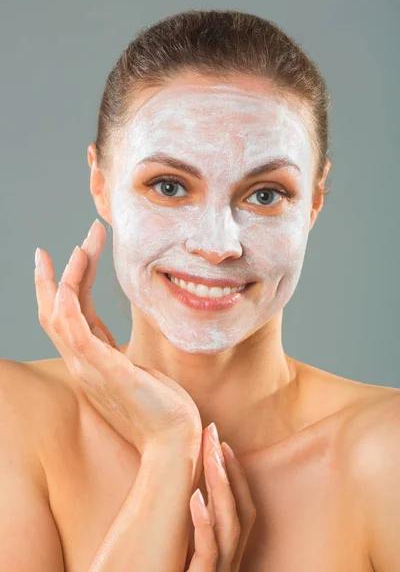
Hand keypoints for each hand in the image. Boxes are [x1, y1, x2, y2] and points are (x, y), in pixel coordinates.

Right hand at [34, 219, 202, 454]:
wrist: (173, 442)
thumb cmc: (161, 409)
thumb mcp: (137, 371)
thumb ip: (123, 354)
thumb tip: (124, 340)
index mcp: (91, 361)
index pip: (71, 313)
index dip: (71, 280)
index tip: (77, 250)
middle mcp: (82, 363)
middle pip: (56, 310)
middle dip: (62, 271)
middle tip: (78, 239)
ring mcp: (89, 368)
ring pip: (59, 314)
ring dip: (65, 277)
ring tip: (81, 247)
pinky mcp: (105, 370)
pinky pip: (75, 331)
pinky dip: (67, 303)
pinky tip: (70, 280)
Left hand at [186, 425, 256, 570]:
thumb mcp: (186, 554)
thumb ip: (193, 531)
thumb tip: (186, 492)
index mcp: (228, 552)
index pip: (242, 507)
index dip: (235, 474)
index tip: (221, 442)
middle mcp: (230, 561)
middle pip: (240, 509)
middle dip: (228, 468)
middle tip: (212, 433)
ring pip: (230, 526)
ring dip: (221, 487)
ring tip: (209, 455)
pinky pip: (209, 554)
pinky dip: (204, 524)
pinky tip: (195, 497)